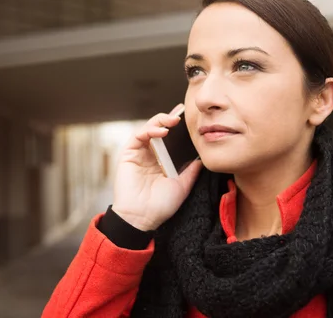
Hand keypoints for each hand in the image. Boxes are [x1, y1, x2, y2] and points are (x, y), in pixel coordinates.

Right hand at [111, 105, 201, 230]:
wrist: (142, 218)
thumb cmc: (161, 205)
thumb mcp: (183, 185)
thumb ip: (192, 170)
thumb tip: (203, 157)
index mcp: (164, 161)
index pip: (172, 139)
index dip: (180, 128)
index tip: (191, 119)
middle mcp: (151, 154)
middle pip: (161, 129)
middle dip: (170, 119)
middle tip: (182, 114)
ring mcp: (140, 153)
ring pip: (149, 128)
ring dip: (161, 121)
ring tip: (173, 120)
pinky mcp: (129, 154)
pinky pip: (138, 136)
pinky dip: (150, 130)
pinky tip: (162, 132)